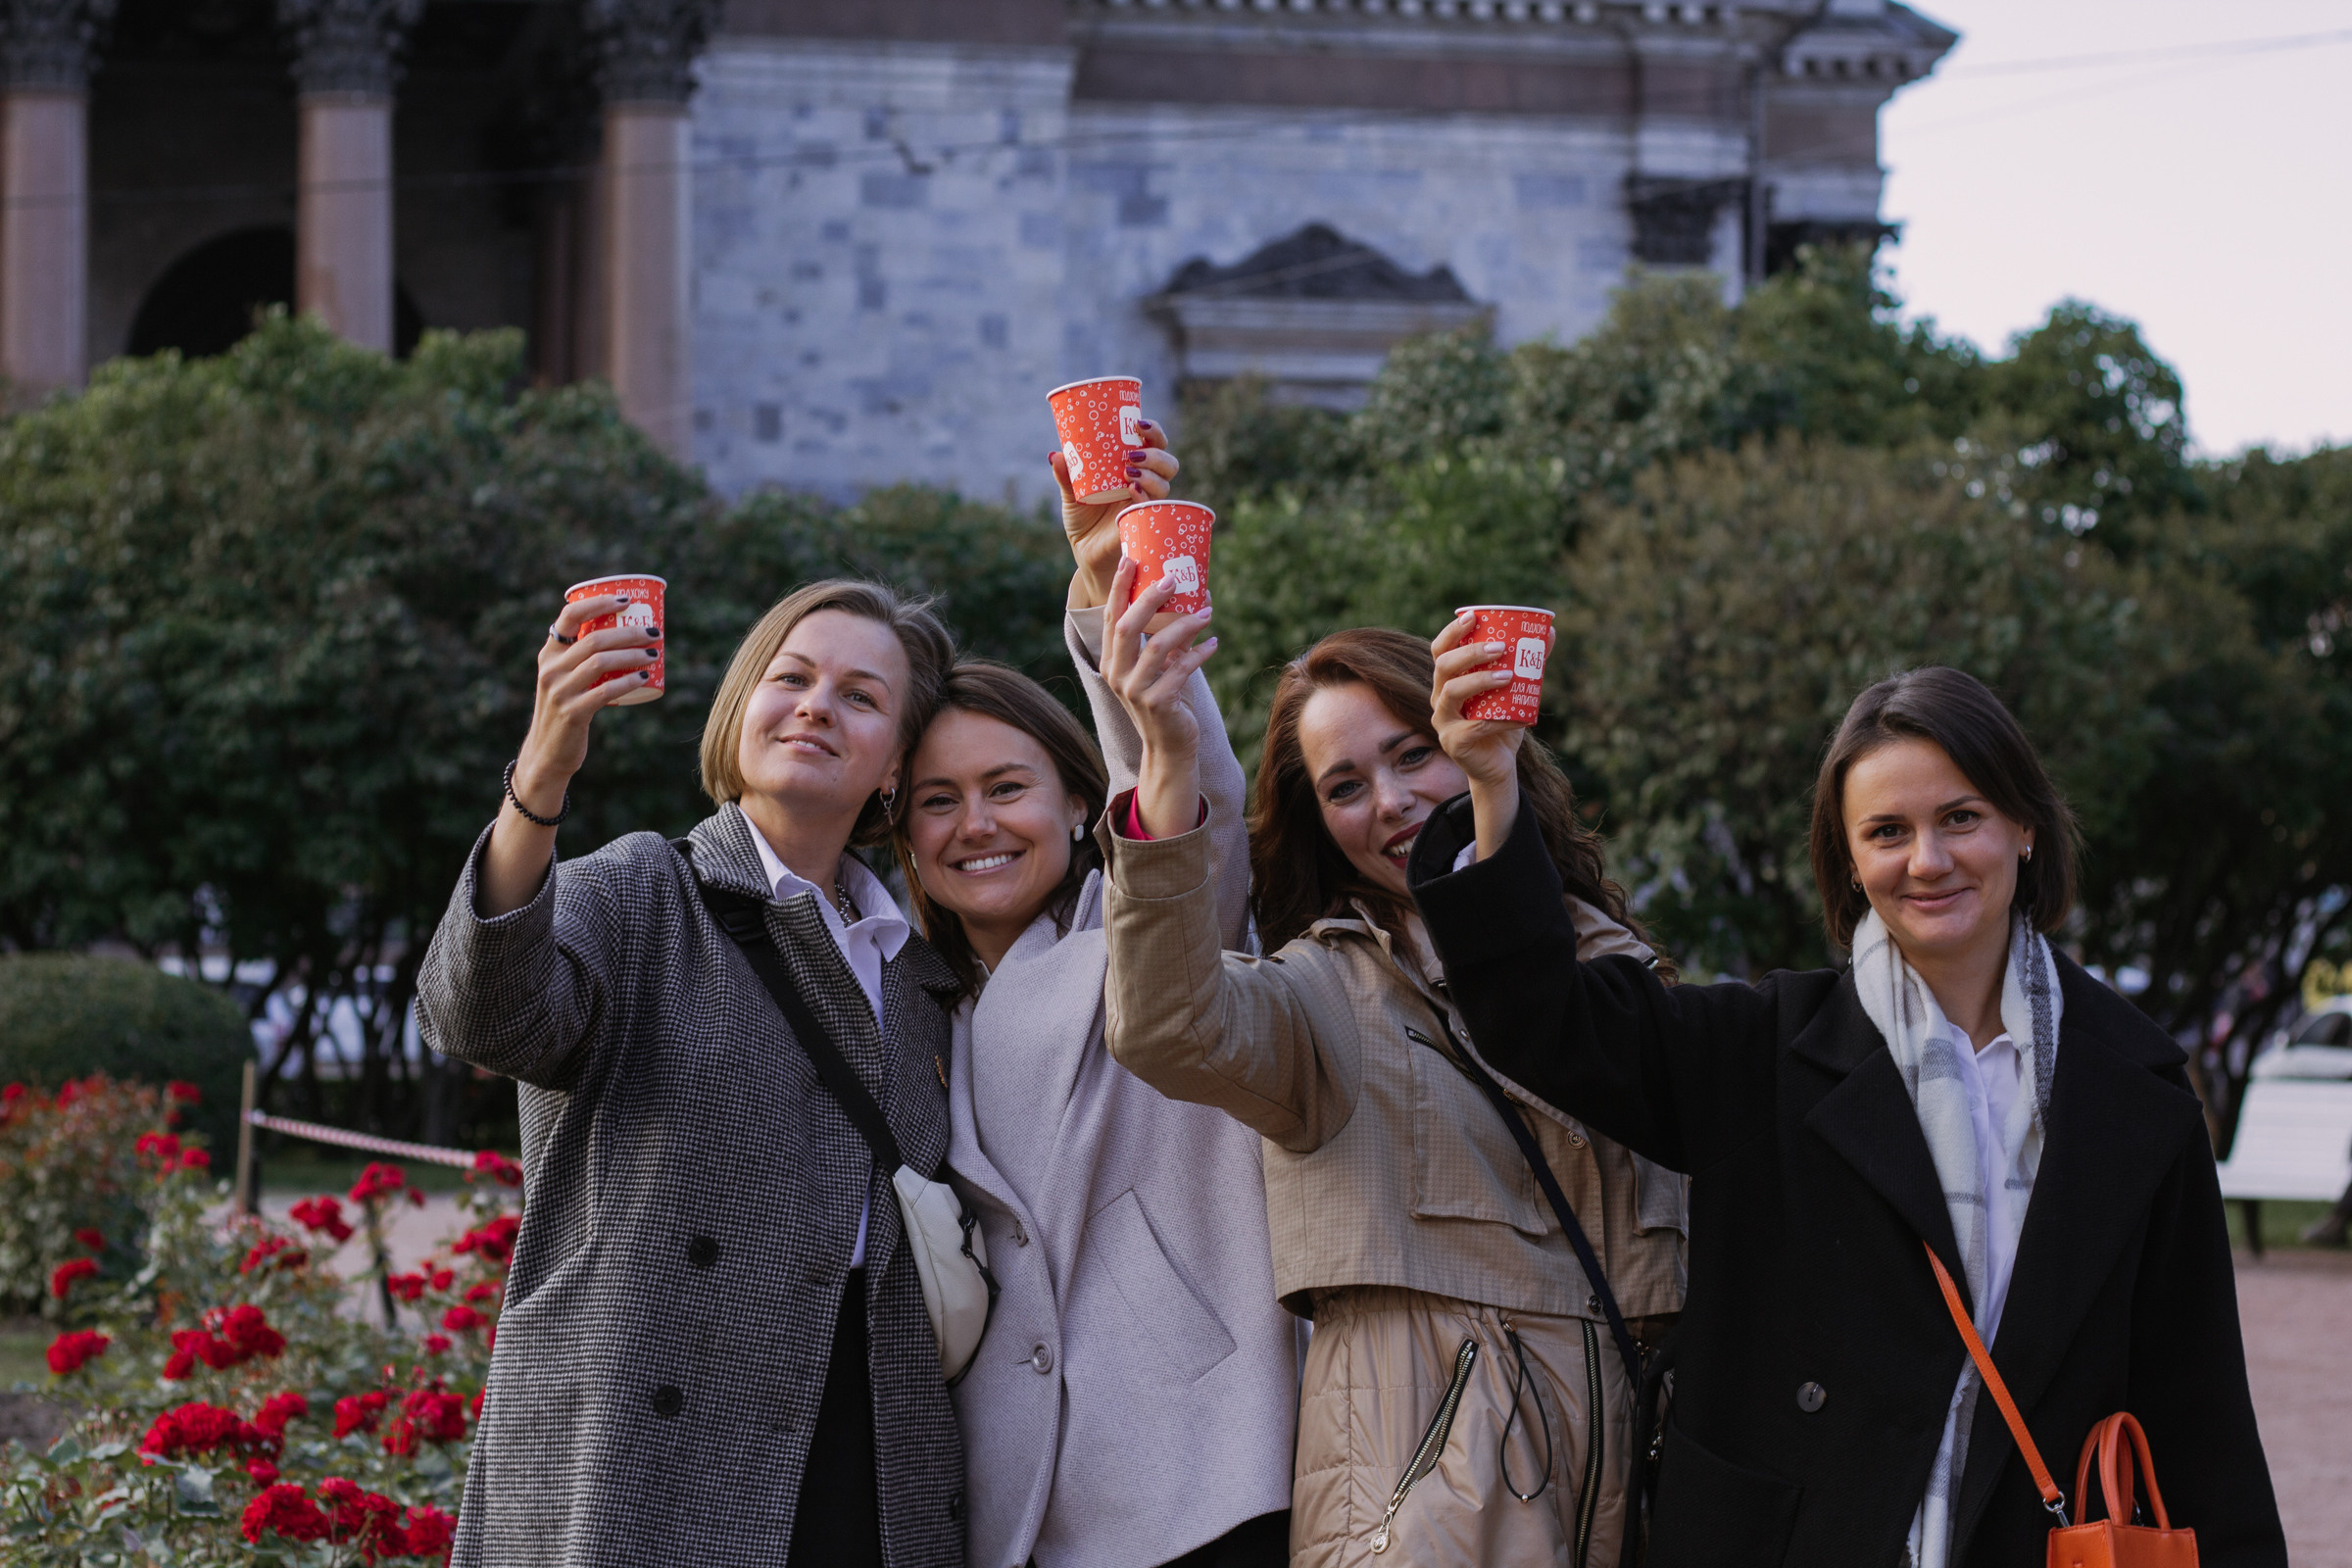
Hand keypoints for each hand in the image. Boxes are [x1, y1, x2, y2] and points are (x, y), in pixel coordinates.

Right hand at [478, 594, 662, 914]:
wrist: (548, 754)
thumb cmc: (568, 711)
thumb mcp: (569, 680)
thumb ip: (586, 659)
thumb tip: (627, 634)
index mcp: (549, 653)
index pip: (570, 615)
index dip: (598, 602)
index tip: (626, 600)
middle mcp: (550, 668)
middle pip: (594, 638)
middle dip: (629, 631)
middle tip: (655, 631)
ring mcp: (558, 691)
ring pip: (600, 662)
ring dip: (632, 654)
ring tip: (655, 653)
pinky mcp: (571, 713)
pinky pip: (604, 692)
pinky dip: (628, 682)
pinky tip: (646, 677)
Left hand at [1057, 420, 1178, 608]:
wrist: (1084, 552)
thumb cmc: (1083, 520)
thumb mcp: (1071, 494)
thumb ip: (1065, 475)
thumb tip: (1055, 454)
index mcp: (1132, 469)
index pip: (1153, 444)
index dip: (1153, 431)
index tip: (1139, 423)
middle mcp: (1145, 485)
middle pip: (1167, 462)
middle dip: (1156, 454)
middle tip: (1133, 455)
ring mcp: (1146, 504)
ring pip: (1165, 484)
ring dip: (1152, 474)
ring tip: (1129, 473)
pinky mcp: (1142, 522)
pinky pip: (1153, 508)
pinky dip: (1145, 497)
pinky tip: (1133, 491)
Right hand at [1101, 559, 1216, 839]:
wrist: (1169, 747)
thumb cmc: (1165, 699)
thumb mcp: (1157, 668)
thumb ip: (1164, 640)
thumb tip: (1190, 600)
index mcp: (1111, 661)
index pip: (1110, 618)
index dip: (1119, 588)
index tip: (1131, 559)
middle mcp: (1116, 675)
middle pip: (1127, 627)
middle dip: (1149, 599)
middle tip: (1173, 580)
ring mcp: (1134, 691)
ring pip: (1157, 646)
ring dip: (1185, 625)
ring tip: (1208, 612)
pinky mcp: (1158, 703)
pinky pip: (1181, 669)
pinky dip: (1200, 653)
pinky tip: (1214, 644)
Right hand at [1431, 611, 1526, 863]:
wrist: (1499, 767)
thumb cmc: (1504, 722)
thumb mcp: (1516, 690)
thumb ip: (1528, 663)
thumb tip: (1551, 633)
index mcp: (1448, 681)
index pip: (1440, 650)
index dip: (1452, 632)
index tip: (1473, 617)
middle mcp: (1439, 698)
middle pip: (1443, 667)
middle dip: (1470, 653)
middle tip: (1499, 647)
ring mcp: (1443, 722)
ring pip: (1452, 693)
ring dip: (1480, 681)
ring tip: (1509, 676)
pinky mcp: (1454, 743)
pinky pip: (1474, 727)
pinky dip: (1499, 720)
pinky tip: (1519, 718)